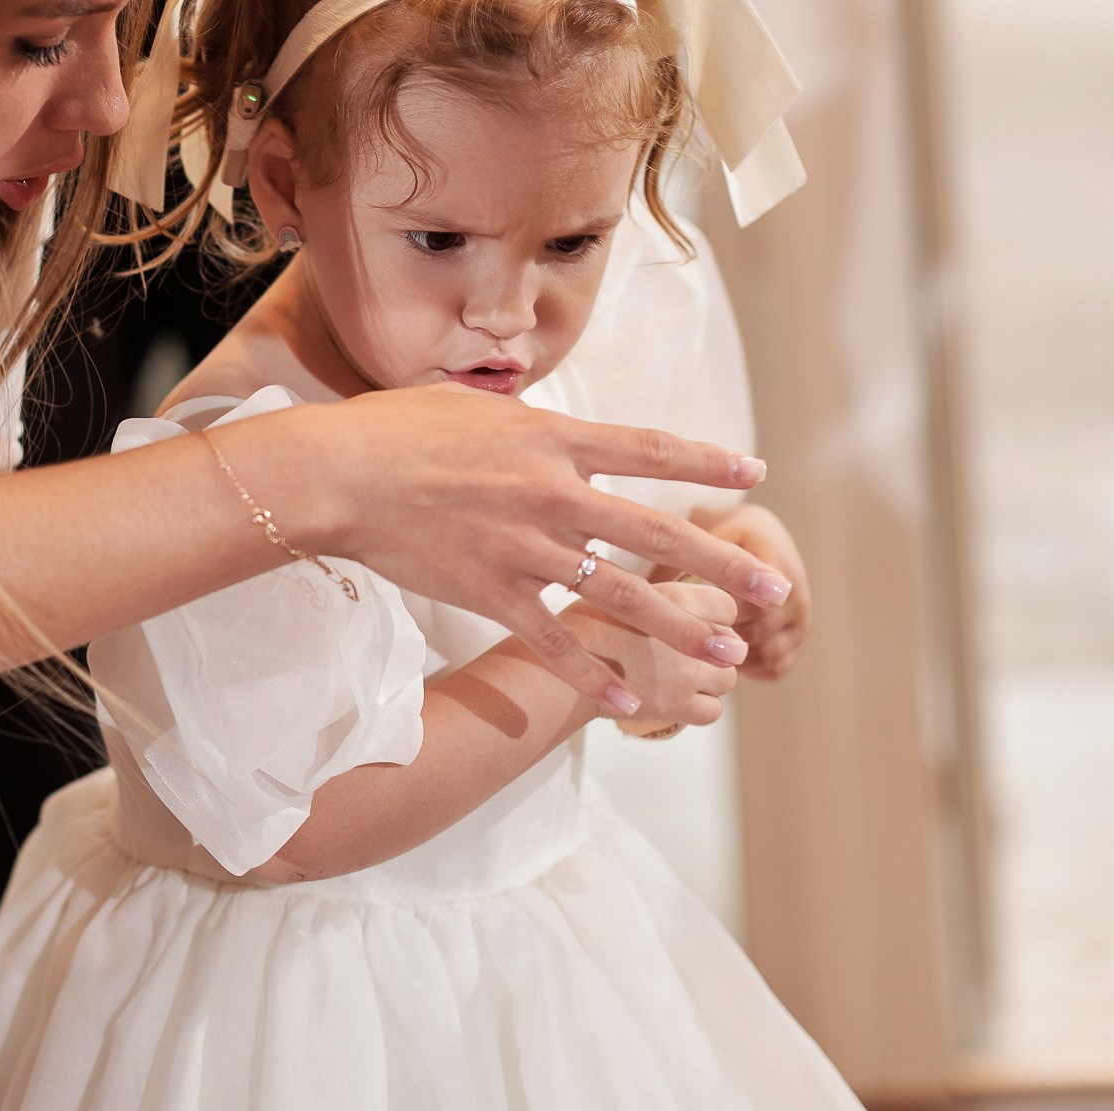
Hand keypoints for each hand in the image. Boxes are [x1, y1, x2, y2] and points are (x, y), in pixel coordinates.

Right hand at [298, 385, 791, 712]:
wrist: (341, 475)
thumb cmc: (395, 429)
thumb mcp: (474, 406)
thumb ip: (524, 422)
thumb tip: (551, 426)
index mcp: (552, 439)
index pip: (648, 449)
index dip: (705, 461)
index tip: (754, 471)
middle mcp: (552, 494)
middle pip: (657, 533)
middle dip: (722, 564)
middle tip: (772, 590)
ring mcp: (526, 549)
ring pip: (621, 596)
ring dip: (681, 629)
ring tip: (729, 654)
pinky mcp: (492, 592)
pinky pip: (555, 643)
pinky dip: (594, 676)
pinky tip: (630, 706)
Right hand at [561, 582, 739, 728]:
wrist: (554, 670)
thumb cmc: (579, 628)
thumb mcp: (622, 587)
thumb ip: (662, 598)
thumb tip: (689, 609)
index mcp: (676, 595)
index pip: (727, 605)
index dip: (715, 616)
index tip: (698, 622)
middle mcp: (687, 632)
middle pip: (731, 644)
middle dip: (714, 650)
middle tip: (685, 652)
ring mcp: (684, 672)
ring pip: (728, 679)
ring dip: (710, 679)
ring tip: (678, 675)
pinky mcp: (676, 706)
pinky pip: (712, 711)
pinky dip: (701, 708)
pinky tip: (676, 698)